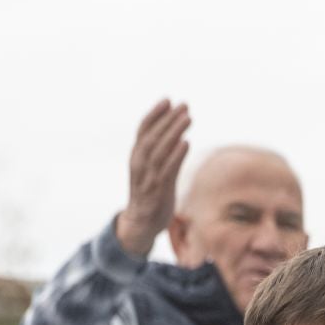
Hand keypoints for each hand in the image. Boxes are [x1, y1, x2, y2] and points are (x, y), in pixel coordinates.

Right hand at [115, 99, 191, 258]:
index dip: (155, 114)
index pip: (143, 130)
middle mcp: (139, 164)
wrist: (141, 223)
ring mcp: (148, 178)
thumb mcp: (151, 170)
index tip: (168, 100)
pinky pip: (167, 170)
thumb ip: (160, 152)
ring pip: (160, 150)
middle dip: (168, 119)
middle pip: (153, 136)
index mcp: (136, 157)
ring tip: (188, 118)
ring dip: (174, 132)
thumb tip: (177, 134)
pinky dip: (176, 155)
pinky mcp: (158, 191)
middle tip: (184, 105)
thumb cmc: (149, 194)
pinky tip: (186, 143)